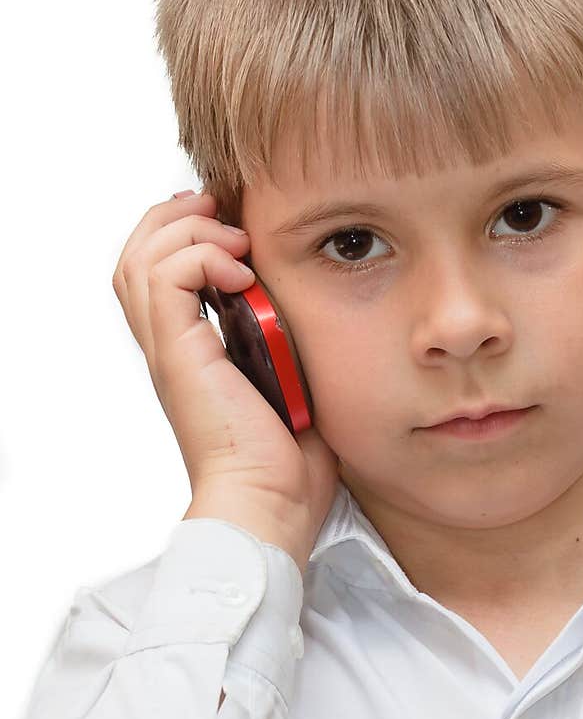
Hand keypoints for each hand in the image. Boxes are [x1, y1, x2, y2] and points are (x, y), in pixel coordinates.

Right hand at [112, 191, 338, 561]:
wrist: (270, 505)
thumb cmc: (290, 463)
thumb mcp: (295, 384)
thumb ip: (290, 343)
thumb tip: (310, 307)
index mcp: (193, 353)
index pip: (159, 273)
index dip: (185, 234)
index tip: (233, 222)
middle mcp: (173, 348)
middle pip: (136, 255)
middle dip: (177, 218)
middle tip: (224, 213)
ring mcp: (171, 352)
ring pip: (141, 257)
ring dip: (187, 230)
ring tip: (235, 239)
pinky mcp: (179, 355)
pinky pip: (165, 277)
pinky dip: (199, 255)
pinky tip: (240, 271)